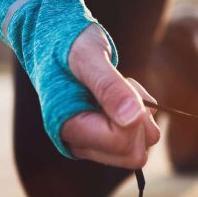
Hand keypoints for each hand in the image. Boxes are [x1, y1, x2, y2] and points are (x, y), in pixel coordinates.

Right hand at [61, 24, 160, 167]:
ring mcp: (91, 144)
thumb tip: (132, 119)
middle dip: (141, 121)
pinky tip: (122, 94)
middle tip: (125, 86)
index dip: (135, 116)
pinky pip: (136, 142)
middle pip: (133, 155)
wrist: (56, 41)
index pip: (122, 142)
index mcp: (68, 127)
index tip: (124, 84)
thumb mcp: (89, 55)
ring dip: (142, 117)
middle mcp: (78, 143)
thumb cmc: (68, 43)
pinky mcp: (101, 140)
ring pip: (138, 152)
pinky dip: (139, 117)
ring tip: (121, 87)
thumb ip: (109, 86)